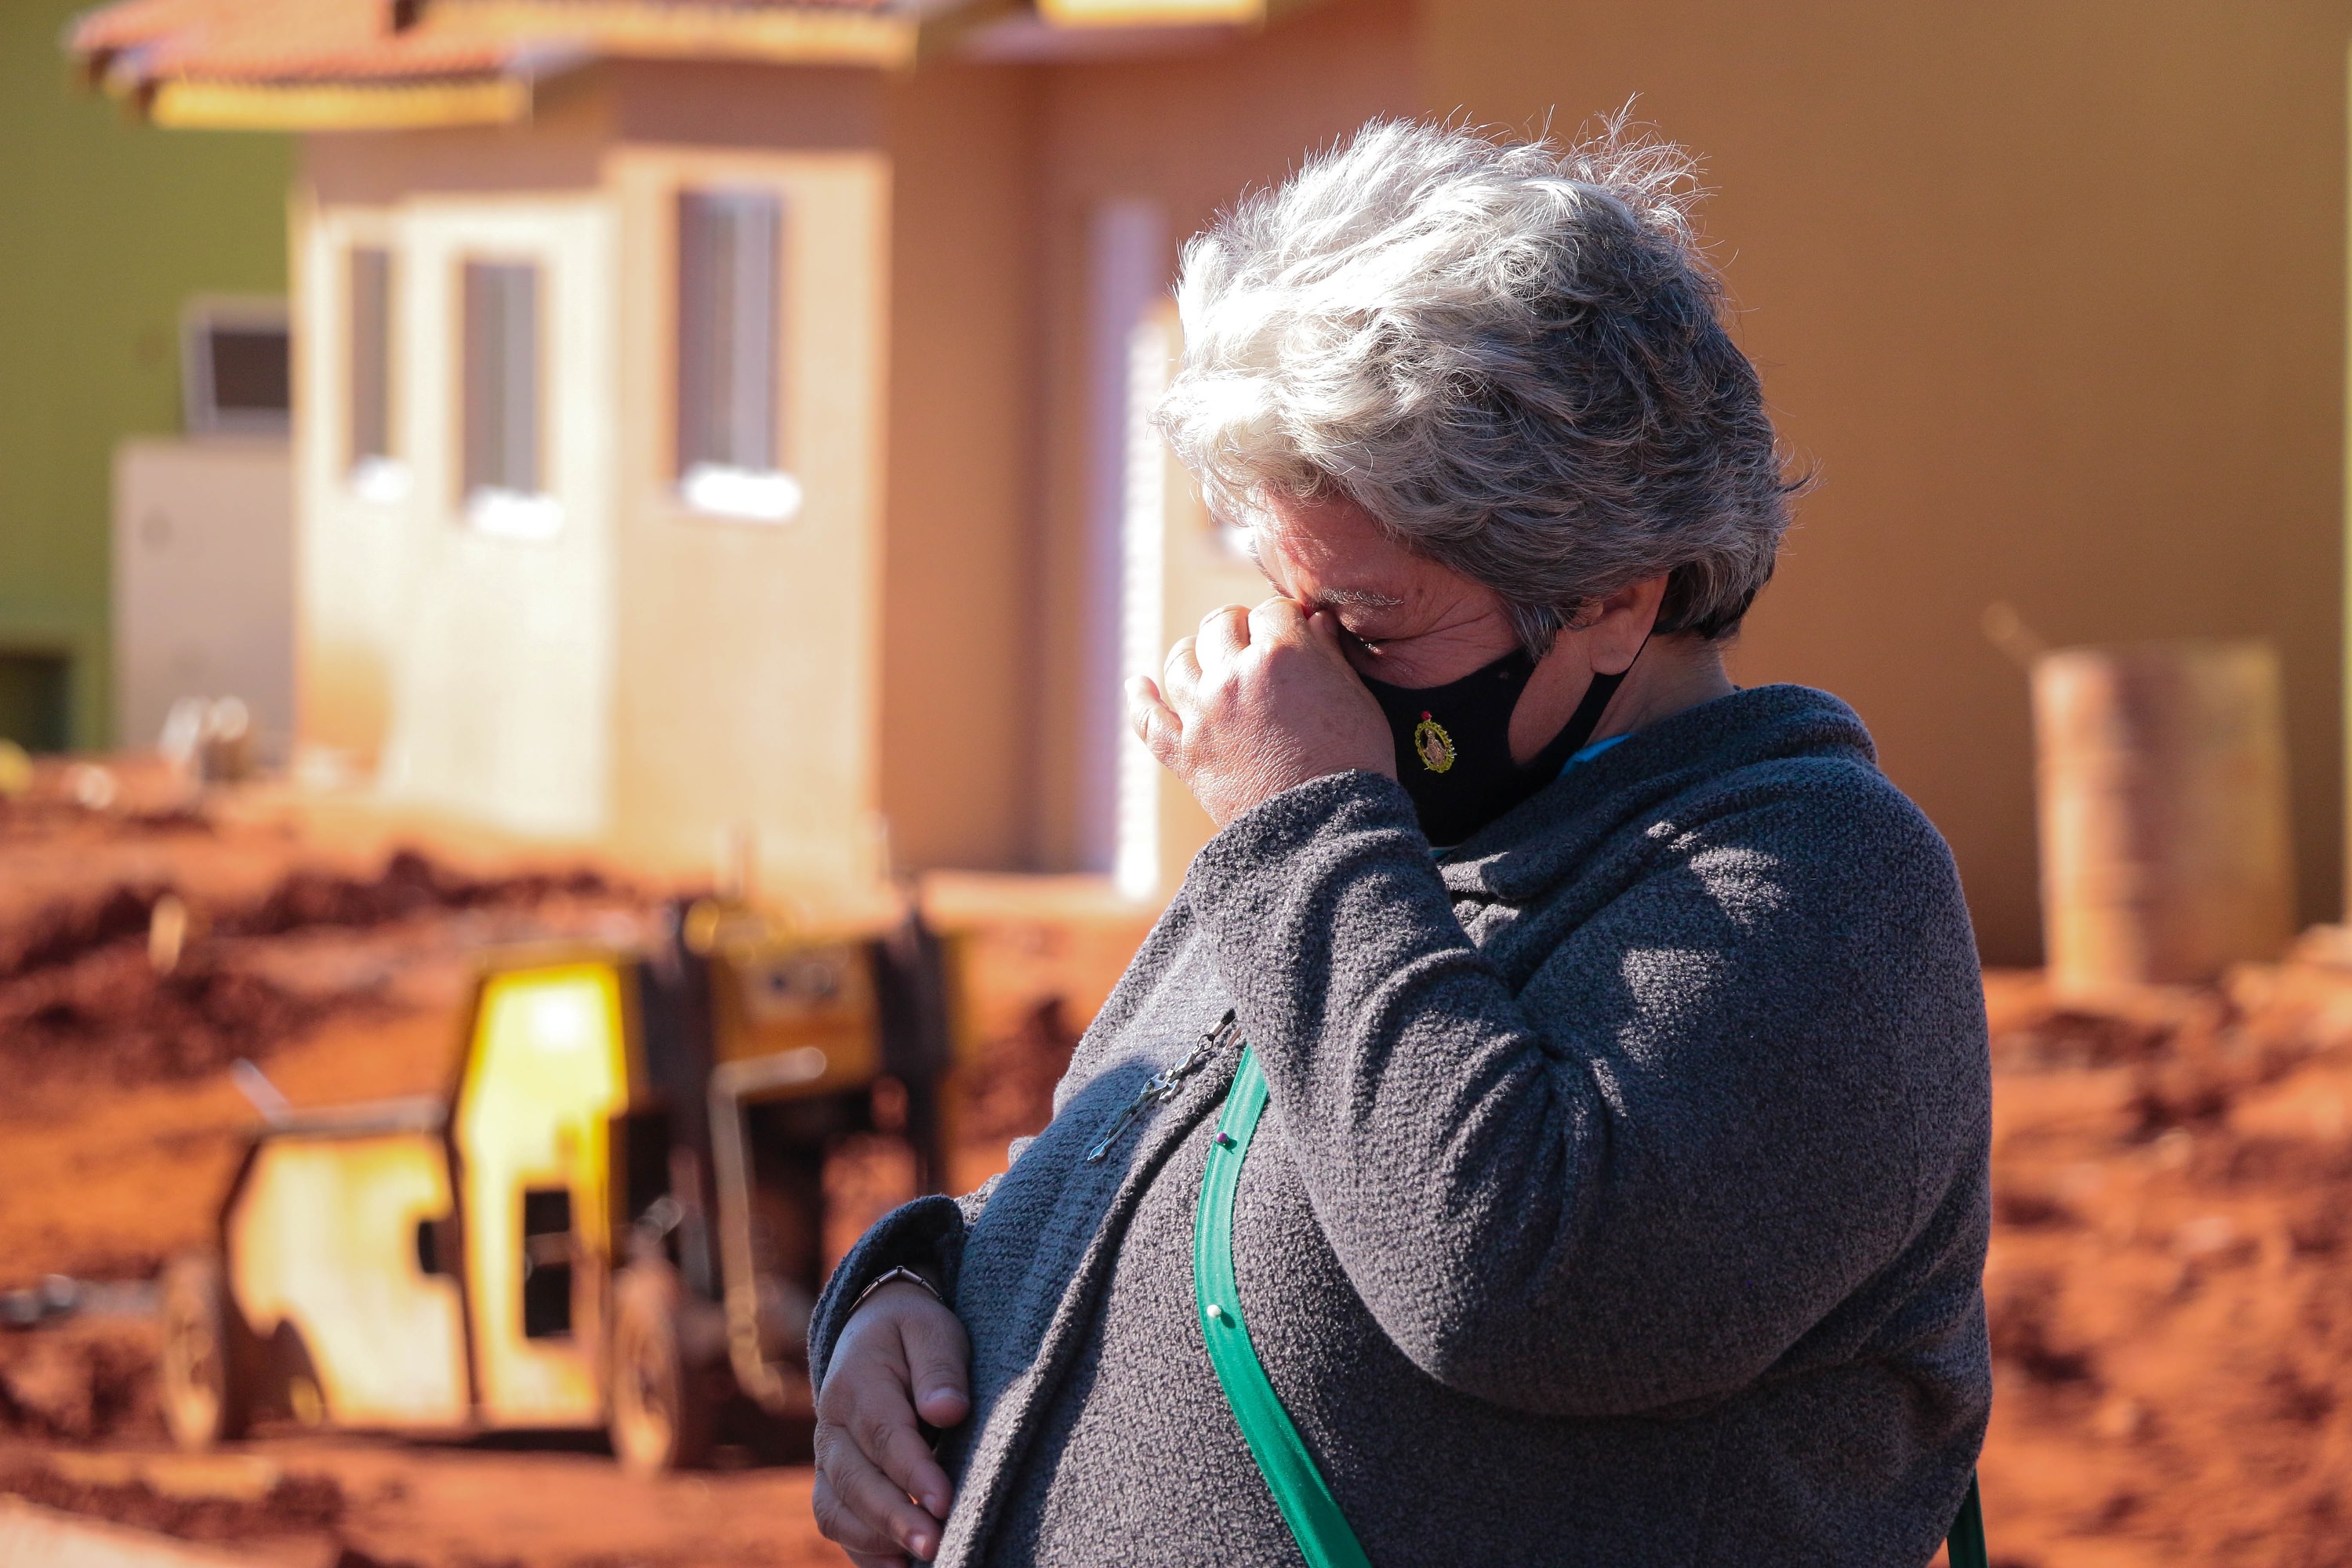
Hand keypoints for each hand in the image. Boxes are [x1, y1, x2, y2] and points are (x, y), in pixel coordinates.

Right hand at [812, 1282, 970, 1565]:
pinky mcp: (830, 1481)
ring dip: (875, 1540)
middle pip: (855, 1479)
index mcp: (857, 1381)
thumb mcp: (932, 1330)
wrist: (871, 1329)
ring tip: (922, 1558)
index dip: (913, 1473)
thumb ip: (940, 1368)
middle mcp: (832, 1424)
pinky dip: (861, 1550)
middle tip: (936, 1544)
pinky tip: (900, 1566)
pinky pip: (834, 1522)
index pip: (883, 1433)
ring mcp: (826, 1456)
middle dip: (894, 1518)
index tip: (945, 1501)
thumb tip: (947, 1411)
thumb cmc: (913, 1333)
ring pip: (836, 1508)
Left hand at [1126, 598, 1394, 826]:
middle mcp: (1233, 676)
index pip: (1274, 611)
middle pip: (1221, 624)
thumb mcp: (1358, 701)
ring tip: (1208, 658)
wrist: (1324, 833)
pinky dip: (1141, 699)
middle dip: (1241, 627)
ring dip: (1196, 653)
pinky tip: (1140, 684)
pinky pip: (1148, 720)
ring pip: (1180, 661)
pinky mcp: (1185, 755)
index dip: (1286, 621)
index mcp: (1282, 655)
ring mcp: (1202, 715)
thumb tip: (1315, 621)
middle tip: (1256, 643)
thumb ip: (1330, 656)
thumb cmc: (1354, 766)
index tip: (1295, 632)